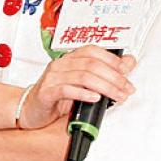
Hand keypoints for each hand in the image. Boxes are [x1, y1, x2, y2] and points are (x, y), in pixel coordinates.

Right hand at [18, 46, 136, 128]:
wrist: (30, 109)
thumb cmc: (56, 96)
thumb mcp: (82, 83)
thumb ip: (104, 72)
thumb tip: (129, 62)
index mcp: (70, 58)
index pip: (93, 51)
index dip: (112, 60)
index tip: (127, 71)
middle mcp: (61, 64)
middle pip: (92, 64)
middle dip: (114, 77)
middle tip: (126, 89)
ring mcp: (52, 77)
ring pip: (83, 76)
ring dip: (105, 87)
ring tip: (117, 96)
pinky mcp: (47, 92)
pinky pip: (66, 89)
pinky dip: (83, 93)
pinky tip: (94, 98)